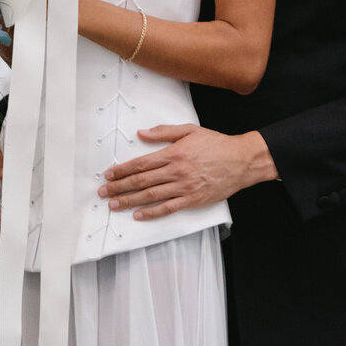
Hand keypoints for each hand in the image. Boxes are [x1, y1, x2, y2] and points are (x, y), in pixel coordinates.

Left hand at [99, 124, 277, 219]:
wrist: (241, 160)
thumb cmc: (216, 144)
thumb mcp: (189, 131)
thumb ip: (164, 132)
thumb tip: (141, 134)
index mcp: (173, 154)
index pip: (141, 163)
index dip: (122, 170)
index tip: (109, 175)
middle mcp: (176, 171)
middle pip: (141, 181)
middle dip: (120, 187)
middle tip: (104, 192)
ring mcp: (184, 187)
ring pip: (151, 196)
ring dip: (130, 201)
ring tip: (114, 204)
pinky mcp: (192, 200)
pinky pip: (168, 208)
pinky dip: (151, 213)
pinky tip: (138, 214)